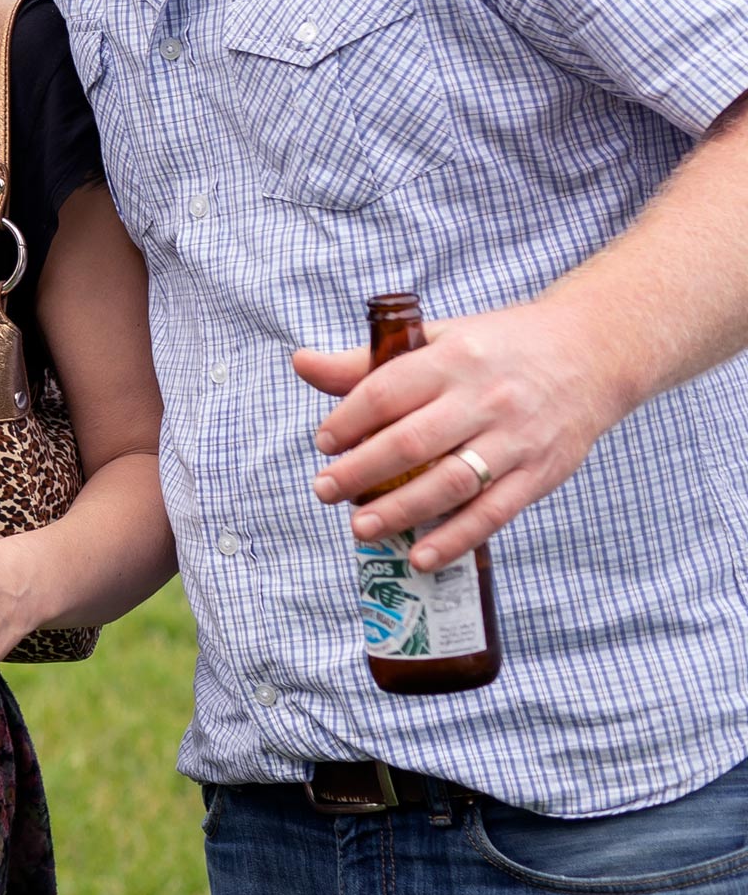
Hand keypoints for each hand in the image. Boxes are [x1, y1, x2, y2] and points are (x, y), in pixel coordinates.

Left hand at [297, 295, 638, 569]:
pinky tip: (420, 556)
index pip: (387, 392)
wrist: (594, 352)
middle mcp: (484, 399)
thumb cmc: (500, 347)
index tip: (324, 444)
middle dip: (361, 471)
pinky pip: (494, 513)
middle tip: (325, 491)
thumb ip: (368, 361)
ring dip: (400, 511)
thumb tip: (301, 364)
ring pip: (451, 482)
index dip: (349, 421)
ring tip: (359, 528)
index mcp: (452, 360)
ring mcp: (516, 439)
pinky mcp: (541, 473)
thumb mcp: (438, 339)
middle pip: (412, 442)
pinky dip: (455, 538)